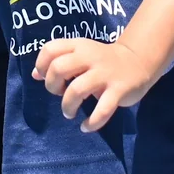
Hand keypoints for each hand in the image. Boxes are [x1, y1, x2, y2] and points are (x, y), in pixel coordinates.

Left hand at [32, 37, 160, 131]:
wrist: (138, 61)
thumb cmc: (102, 60)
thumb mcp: (80, 54)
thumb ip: (59, 61)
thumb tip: (35, 75)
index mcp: (79, 46)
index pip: (50, 49)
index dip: (42, 66)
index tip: (47, 78)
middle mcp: (90, 57)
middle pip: (59, 68)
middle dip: (52, 87)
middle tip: (60, 94)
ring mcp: (105, 74)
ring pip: (77, 90)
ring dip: (68, 106)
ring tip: (69, 113)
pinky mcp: (119, 90)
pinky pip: (102, 110)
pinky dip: (92, 122)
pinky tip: (86, 127)